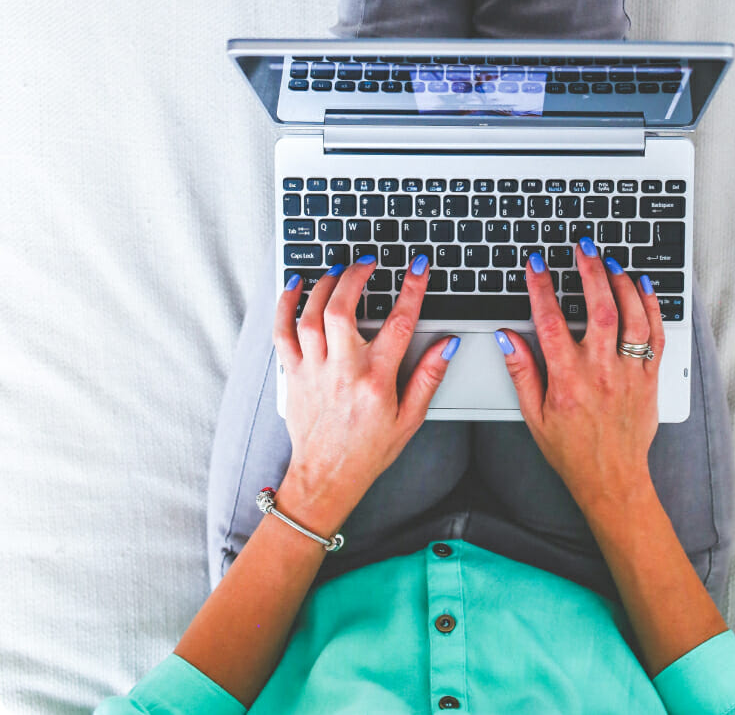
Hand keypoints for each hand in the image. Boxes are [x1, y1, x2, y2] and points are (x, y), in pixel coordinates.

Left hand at [271, 255, 458, 524]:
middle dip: (356, 276)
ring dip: (324, 285)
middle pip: (342, 309)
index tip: (418, 267)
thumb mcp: (411, 418)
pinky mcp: (293, 373)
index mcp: (375, 380)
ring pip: (311, 315)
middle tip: (369, 262)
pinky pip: (282, 331)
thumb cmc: (368, 450)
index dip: (412, 289)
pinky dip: (286, 304)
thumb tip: (448, 345)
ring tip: (339, 269)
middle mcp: (342, 370)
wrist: (326, 477)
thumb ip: (429, 376)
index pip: (399, 324)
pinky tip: (295, 284)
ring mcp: (313, 370)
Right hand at [497, 240, 664, 514]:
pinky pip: (655, 335)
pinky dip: (651, 307)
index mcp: (568, 379)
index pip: (550, 322)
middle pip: (600, 308)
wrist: (612, 478)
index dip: (541, 287)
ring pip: (632, 317)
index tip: (536, 264)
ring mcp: (629, 373)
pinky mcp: (650, 378)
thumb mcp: (534, 415)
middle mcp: (601, 371)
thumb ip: (522, 372)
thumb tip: (507, 338)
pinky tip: (643, 287)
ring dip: (622, 283)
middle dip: (591, 271)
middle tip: (583, 248)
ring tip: (610, 262)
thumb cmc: (572, 451)